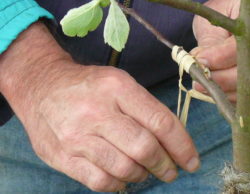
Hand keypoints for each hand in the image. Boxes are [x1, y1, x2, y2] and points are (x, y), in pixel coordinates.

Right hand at [0, 24, 198, 191]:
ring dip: (144, 175)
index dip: (182, 146)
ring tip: (147, 170)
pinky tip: (124, 176)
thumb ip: (146, 109)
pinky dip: (120, 184)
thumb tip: (175, 141)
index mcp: (118, 88)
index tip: (191, 160)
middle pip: (144, 148)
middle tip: (172, 170)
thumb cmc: (89, 86)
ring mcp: (78, 136)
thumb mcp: (120, 83)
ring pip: (125, 168)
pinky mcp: (63, 156)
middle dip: (166, 165)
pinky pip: (101, 182)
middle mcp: (97, 112)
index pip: (160, 122)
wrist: (41, 86)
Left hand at [191, 0, 249, 101]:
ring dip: (228, 92)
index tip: (200, 60)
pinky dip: (236, 98)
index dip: (222, 56)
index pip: (248, 43)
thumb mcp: (218, 15)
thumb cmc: (236, 12)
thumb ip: (211, 39)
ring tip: (204, 87)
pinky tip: (216, 92)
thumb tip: (199, 63)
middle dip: (224, 78)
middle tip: (198, 79)